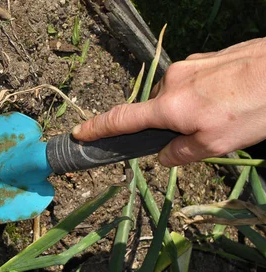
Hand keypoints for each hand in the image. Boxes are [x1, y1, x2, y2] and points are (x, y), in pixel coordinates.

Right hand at [72, 37, 265, 166]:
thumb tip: (163, 156)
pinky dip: (203, 95)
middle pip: (156, 110)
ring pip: (177, 96)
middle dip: (169, 125)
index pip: (122, 119)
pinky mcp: (205, 57)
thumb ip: (181, 153)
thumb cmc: (253, 108)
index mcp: (169, 106)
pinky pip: (193, 81)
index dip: (97, 128)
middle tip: (200, 134)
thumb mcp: (216, 144)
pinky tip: (229, 98)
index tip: (79, 133)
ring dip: (190, 109)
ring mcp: (188, 65)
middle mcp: (171, 81)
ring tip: (224, 114)